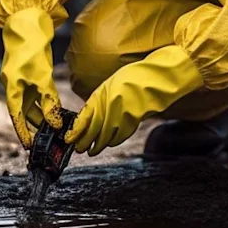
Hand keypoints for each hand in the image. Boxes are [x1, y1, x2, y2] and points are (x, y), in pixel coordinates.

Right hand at [1, 7, 62, 148]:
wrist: (28, 22)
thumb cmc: (32, 49)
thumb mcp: (42, 78)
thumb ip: (49, 101)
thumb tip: (55, 124)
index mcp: (11, 86)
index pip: (16, 115)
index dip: (22, 131)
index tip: (30, 146)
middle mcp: (14, 83)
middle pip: (24, 110)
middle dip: (36, 124)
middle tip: (51, 138)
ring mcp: (22, 77)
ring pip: (32, 101)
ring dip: (43, 112)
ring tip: (57, 125)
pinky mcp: (30, 70)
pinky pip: (37, 91)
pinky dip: (46, 100)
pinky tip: (58, 107)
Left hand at [65, 45, 202, 155]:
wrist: (157, 77)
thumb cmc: (133, 78)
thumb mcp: (110, 85)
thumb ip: (99, 100)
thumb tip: (88, 118)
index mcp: (101, 94)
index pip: (85, 117)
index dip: (77, 131)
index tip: (70, 139)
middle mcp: (110, 104)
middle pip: (94, 129)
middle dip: (85, 141)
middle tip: (79, 149)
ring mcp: (123, 113)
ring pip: (107, 135)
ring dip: (99, 144)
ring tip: (92, 150)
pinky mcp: (135, 120)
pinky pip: (121, 135)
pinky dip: (114, 140)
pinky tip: (109, 143)